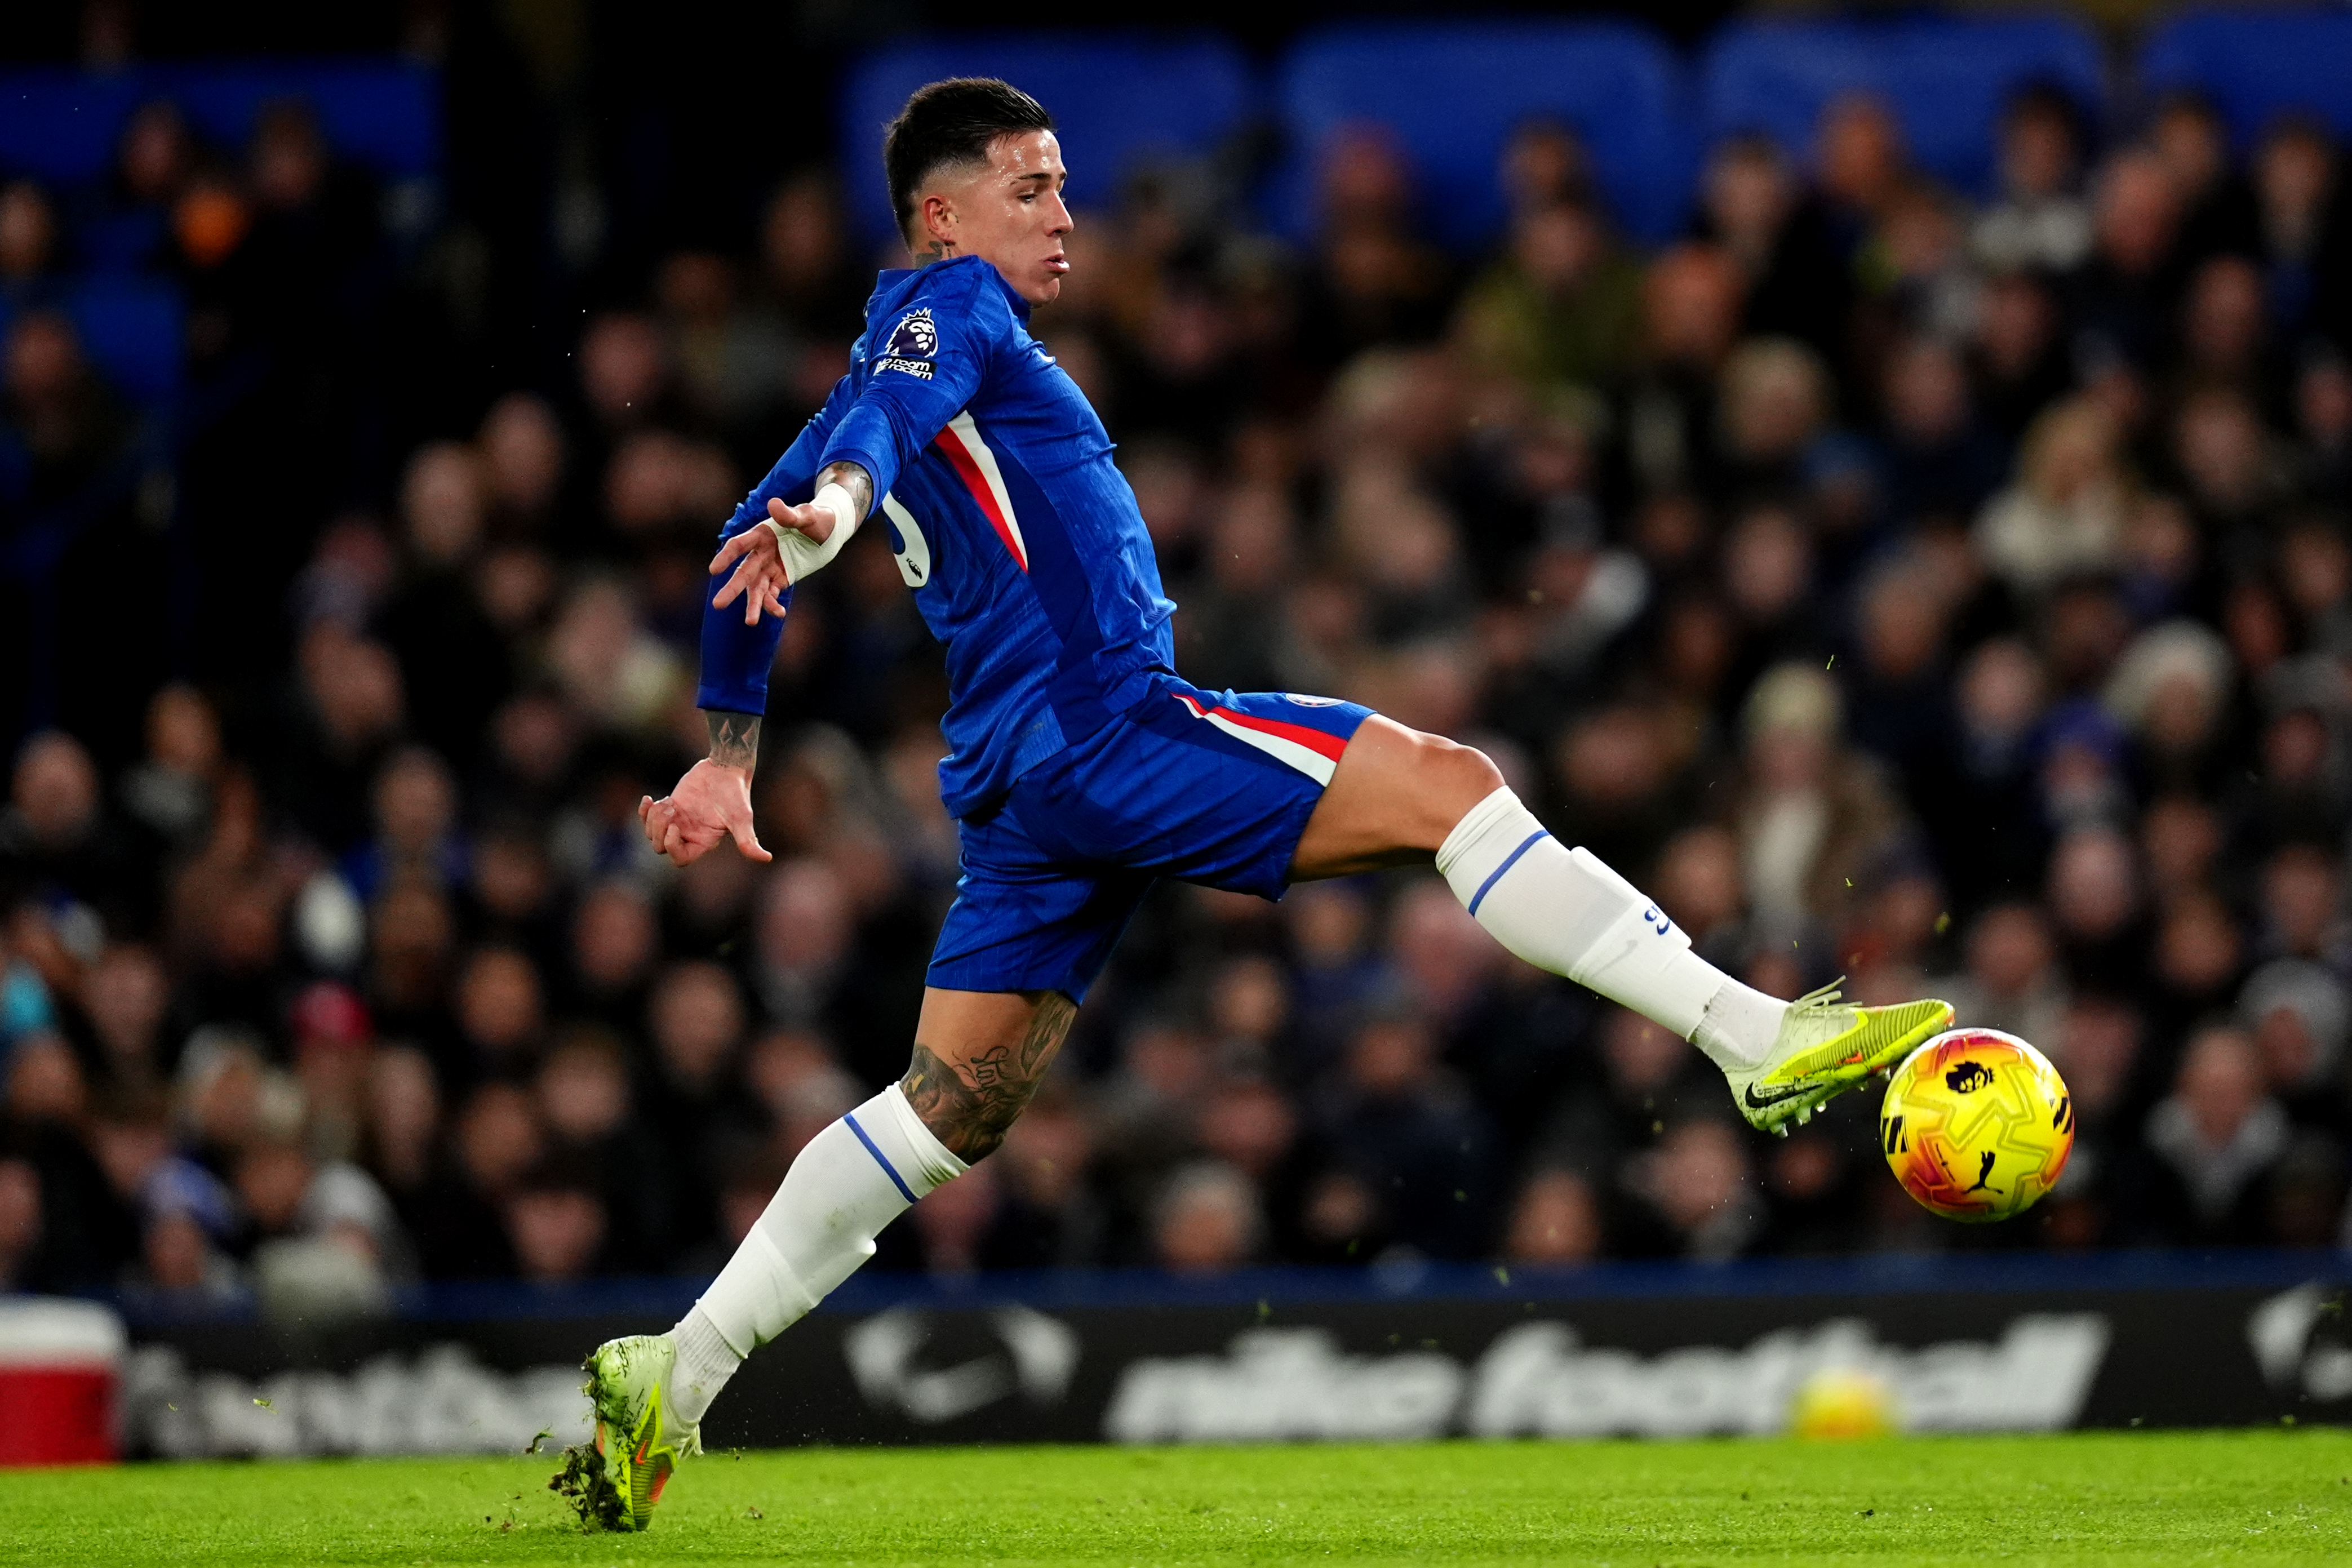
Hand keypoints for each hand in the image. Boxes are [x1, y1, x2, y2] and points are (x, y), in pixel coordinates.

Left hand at [638, 758, 770, 866]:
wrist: (726, 768)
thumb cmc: (736, 793)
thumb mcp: (741, 817)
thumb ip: (748, 840)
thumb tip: (767, 858)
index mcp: (703, 842)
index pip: (680, 859)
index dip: (672, 847)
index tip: (675, 827)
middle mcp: (689, 835)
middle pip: (661, 847)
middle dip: (659, 830)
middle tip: (670, 808)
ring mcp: (679, 821)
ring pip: (652, 833)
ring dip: (653, 818)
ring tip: (668, 802)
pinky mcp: (671, 806)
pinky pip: (648, 817)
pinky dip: (643, 811)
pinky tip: (648, 799)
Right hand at [709, 496, 831, 625]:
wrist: (828, 532)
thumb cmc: (816, 519)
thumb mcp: (807, 515)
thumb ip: (790, 514)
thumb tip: (773, 504)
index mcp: (762, 534)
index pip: (739, 545)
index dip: (726, 557)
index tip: (714, 570)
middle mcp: (761, 553)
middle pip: (744, 573)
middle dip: (732, 589)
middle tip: (718, 605)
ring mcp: (769, 568)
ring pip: (757, 589)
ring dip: (753, 605)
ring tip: (750, 622)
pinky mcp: (780, 579)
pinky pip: (773, 594)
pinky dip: (774, 605)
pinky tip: (779, 614)